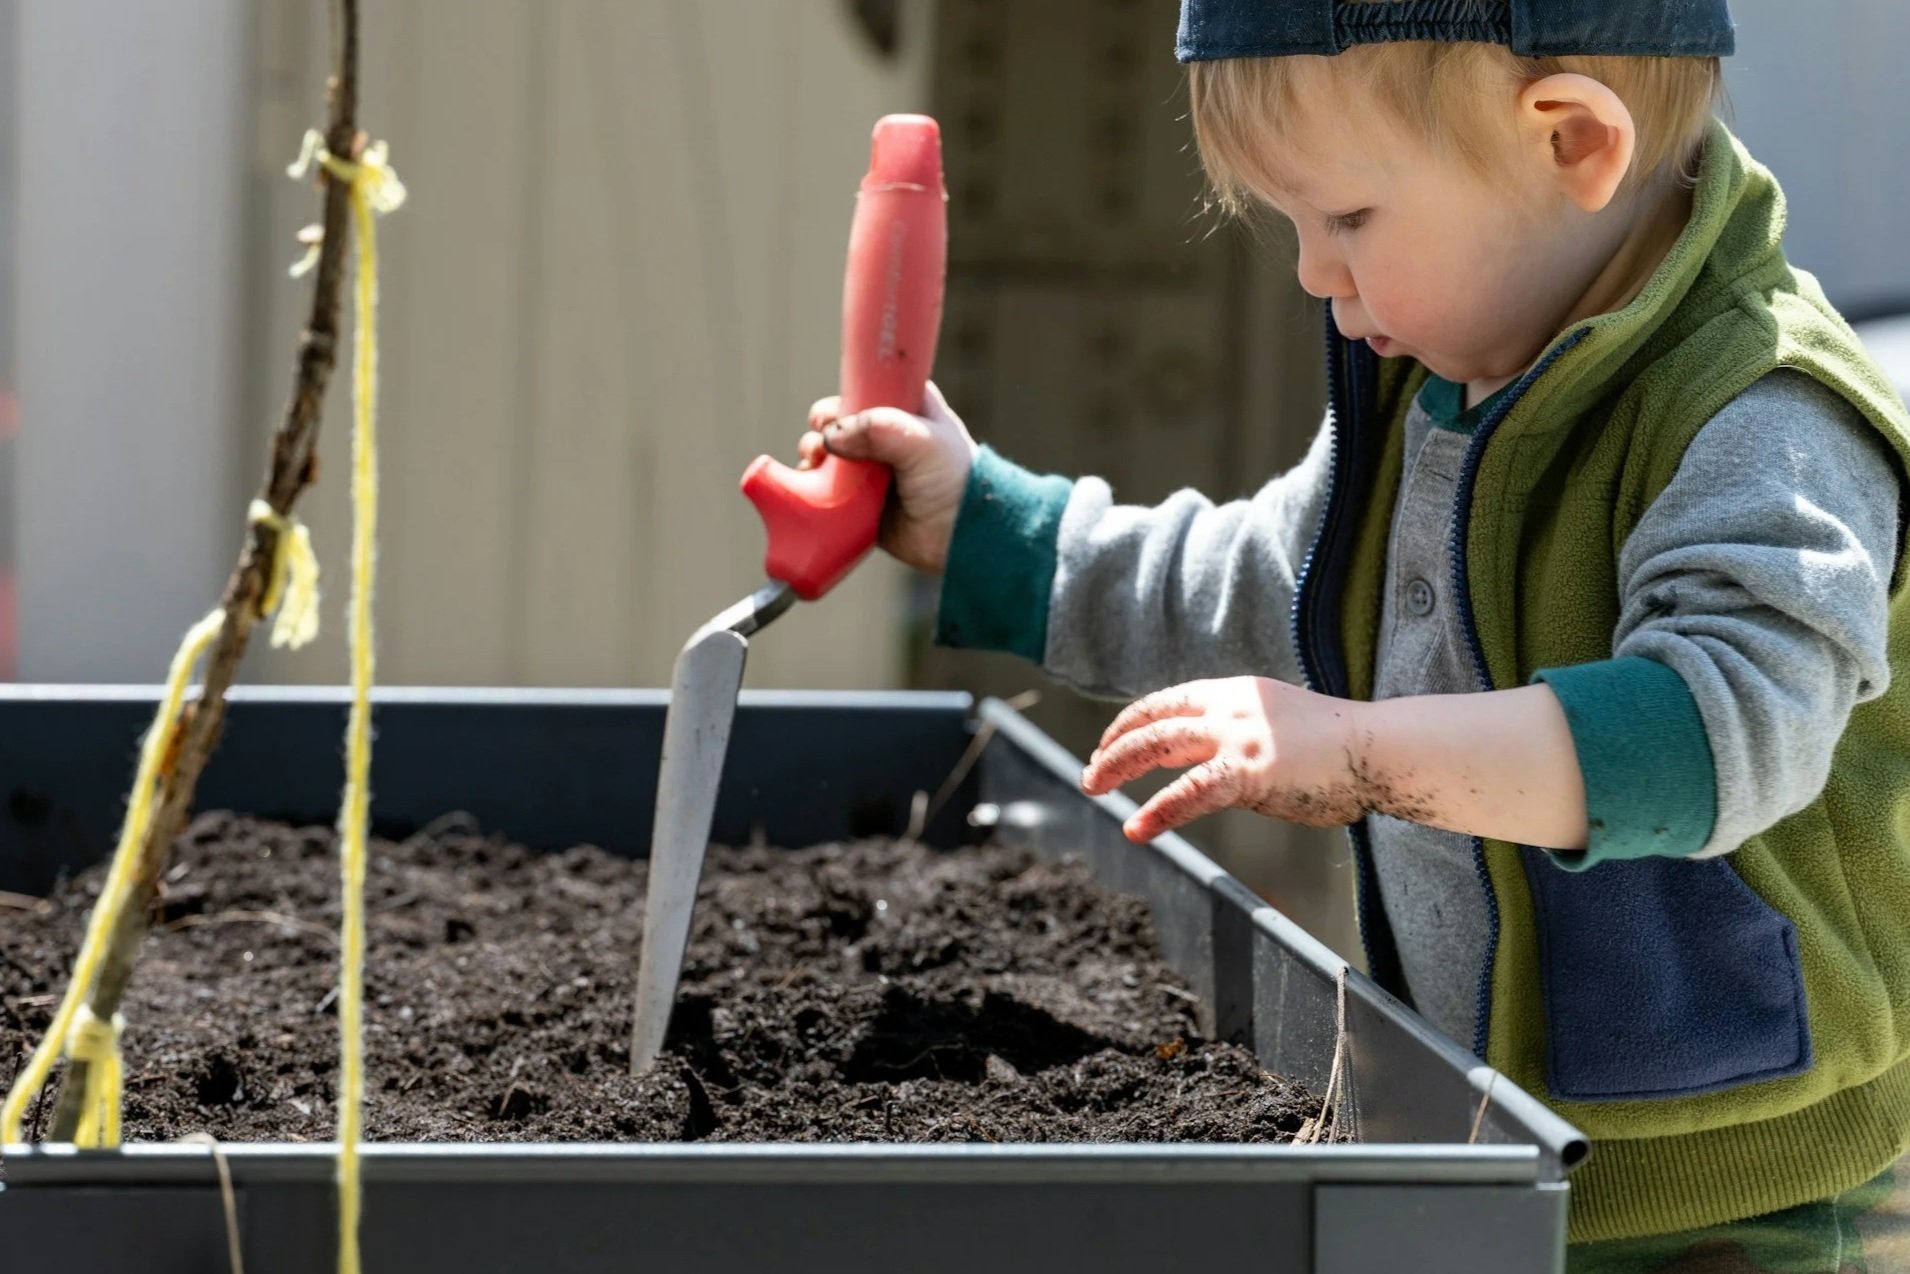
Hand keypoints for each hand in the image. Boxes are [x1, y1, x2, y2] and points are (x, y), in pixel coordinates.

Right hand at [797, 381, 976, 573]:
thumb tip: (831, 436)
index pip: (869, 389)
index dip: (846, 396)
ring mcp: (873, 470)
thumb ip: (879, 429)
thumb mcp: (922, 442)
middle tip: (821, 441)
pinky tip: (810, 485)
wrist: (962, 536)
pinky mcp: (861, 502)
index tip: (830, 413)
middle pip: (841, 420)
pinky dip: (815, 486)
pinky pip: (829, 490)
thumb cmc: (954, 480)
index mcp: (909, 409)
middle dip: (824, 428)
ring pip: (831, 454)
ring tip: (813, 462)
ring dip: (814, 455)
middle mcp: (888, 437)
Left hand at [1080, 677, 1369, 842]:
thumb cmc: (1343, 751)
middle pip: (1155, 720)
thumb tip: (1217, 777)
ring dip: (1118, 765)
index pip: (1171, 700)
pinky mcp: (1248, 770)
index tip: (1111, 740)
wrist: (1382, 748)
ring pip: (1158, 744)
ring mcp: (1237, 735)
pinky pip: (1190, 792)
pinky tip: (1137, 827)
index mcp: (1238, 692)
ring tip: (1091, 787)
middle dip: (1115, 744)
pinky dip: (1158, 810)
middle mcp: (1230, 706)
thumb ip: (1244, 746)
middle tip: (1091, 770)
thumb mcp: (1282, 731)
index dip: (1135, 720)